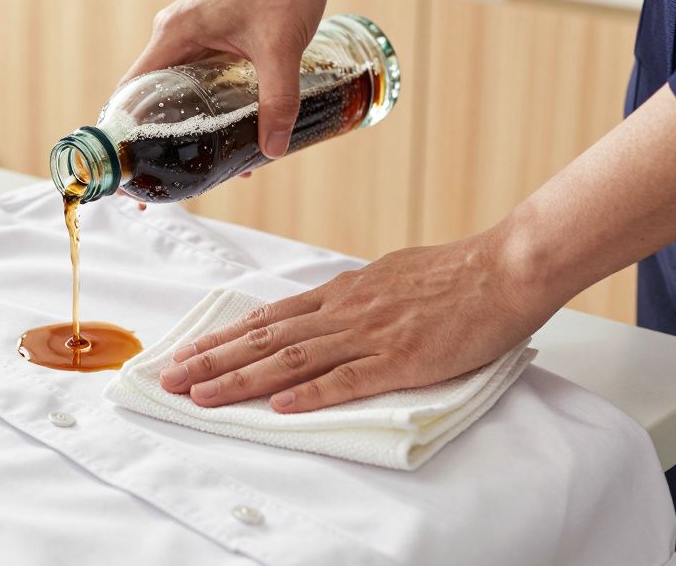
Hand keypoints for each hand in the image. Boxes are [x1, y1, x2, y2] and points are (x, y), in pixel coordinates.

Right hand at [122, 0, 333, 157]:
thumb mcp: (280, 50)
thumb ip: (277, 102)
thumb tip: (271, 150)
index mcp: (174, 32)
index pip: (132, 89)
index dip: (128, 128)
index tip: (136, 162)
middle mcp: (176, 31)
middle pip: (156, 91)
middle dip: (169, 133)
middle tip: (184, 169)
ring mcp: (195, 30)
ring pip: (183, 84)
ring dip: (195, 117)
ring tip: (216, 155)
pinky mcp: (216, 29)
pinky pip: (202, 72)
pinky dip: (212, 98)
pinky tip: (235, 122)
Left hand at [158, 229, 560, 411]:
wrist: (504, 268)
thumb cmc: (454, 274)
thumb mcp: (389, 276)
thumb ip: (356, 297)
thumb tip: (328, 308)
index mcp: (342, 292)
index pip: (269, 317)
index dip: (224, 337)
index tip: (189, 351)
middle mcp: (345, 310)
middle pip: (265, 338)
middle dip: (213, 360)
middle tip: (170, 378)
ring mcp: (371, 334)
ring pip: (292, 359)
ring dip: (242, 380)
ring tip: (202, 396)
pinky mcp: (402, 358)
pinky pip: (349, 378)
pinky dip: (311, 394)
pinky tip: (280, 406)